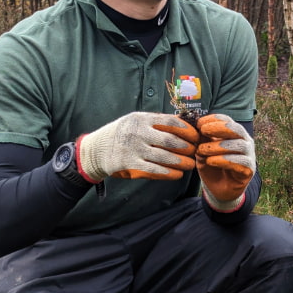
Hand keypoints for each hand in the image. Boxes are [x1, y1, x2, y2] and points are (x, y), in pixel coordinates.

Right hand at [76, 112, 198, 181]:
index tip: (196, 136)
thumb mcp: (137, 120)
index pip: (170, 122)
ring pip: (164, 157)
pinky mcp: (129, 164)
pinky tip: (177, 174)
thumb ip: (157, 122)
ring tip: (190, 164)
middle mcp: (138, 132)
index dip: (186, 130)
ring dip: (181, 162)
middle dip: (186, 147)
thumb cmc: (123, 133)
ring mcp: (133, 148)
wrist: (96, 149)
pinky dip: (168, 173)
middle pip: (170, 140)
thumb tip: (183, 121)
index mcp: (142, 119)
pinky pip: (154, 170)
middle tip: (194, 151)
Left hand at [196, 114, 254, 210]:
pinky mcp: (249, 170)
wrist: (218, 190)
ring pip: (238, 145)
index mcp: (234, 134)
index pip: (227, 120)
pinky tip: (210, 161)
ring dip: (218, 146)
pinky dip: (223, 160)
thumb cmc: (211, 166)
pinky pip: (240, 161)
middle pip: (236, 129)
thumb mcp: (203, 151)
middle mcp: (244, 142)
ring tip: (202, 150)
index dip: (214, 119)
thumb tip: (196, 128)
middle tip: (203, 130)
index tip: (199, 123)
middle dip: (219, 127)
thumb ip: (202, 140)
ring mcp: (249, 155)